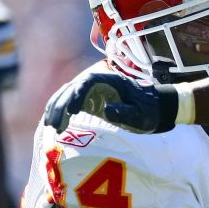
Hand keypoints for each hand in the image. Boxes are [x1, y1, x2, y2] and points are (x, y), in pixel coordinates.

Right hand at [44, 73, 178, 133]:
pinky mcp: (90, 101)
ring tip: (52, 126)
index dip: (77, 95)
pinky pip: (71, 104)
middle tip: (54, 124)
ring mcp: (93, 91)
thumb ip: (126, 112)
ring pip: (68, 95)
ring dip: (57, 109)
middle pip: (73, 88)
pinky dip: (62, 113)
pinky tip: (57, 125)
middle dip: (61, 105)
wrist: (156, 108)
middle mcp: (99, 83)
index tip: (72, 111)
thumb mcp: (141, 114)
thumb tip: (106, 109)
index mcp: (111, 81)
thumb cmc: (150, 110)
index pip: (88, 82)